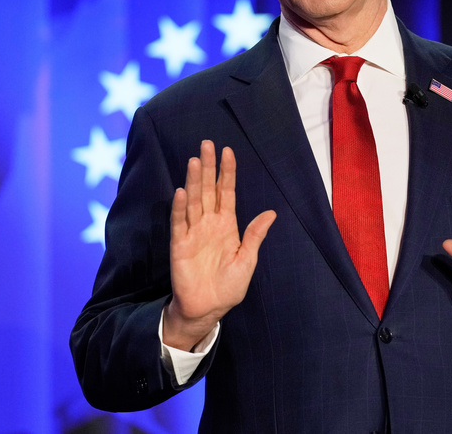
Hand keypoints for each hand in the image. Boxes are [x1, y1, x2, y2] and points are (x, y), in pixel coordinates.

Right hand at [163, 140, 276, 350]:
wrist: (208, 308)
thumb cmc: (229, 286)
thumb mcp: (247, 259)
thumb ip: (255, 235)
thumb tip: (271, 213)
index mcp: (227, 225)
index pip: (226, 192)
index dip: (226, 172)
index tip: (227, 151)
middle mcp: (209, 223)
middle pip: (208, 190)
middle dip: (207, 167)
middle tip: (207, 144)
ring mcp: (193, 232)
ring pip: (193, 201)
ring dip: (193, 181)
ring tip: (194, 160)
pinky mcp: (180, 245)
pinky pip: (179, 223)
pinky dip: (180, 208)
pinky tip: (182, 192)